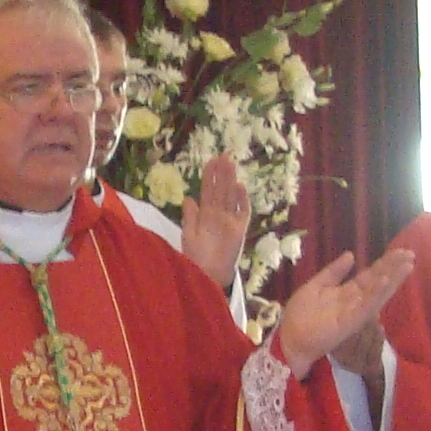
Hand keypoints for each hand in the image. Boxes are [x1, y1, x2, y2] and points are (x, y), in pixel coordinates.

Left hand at [179, 153, 253, 288]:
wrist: (208, 276)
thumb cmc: (197, 258)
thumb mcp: (189, 235)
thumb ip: (190, 217)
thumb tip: (188, 198)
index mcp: (205, 214)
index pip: (208, 190)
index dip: (209, 176)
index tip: (210, 160)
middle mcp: (219, 215)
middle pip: (221, 190)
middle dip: (222, 173)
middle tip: (224, 155)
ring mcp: (230, 221)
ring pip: (231, 196)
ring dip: (231, 181)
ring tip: (231, 165)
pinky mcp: (239, 230)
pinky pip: (242, 212)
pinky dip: (241, 200)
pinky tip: (239, 187)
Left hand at [276, 242, 411, 379]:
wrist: (289, 339)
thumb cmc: (300, 315)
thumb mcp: (316, 286)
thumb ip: (333, 272)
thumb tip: (351, 255)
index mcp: (347, 292)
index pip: (370, 275)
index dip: (385, 263)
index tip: (401, 252)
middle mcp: (355, 301)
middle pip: (378, 282)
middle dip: (394, 268)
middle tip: (411, 254)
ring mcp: (354, 312)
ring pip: (377, 294)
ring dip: (392, 280)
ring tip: (407, 266)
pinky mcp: (349, 323)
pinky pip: (365, 308)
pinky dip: (375, 295)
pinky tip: (385, 282)